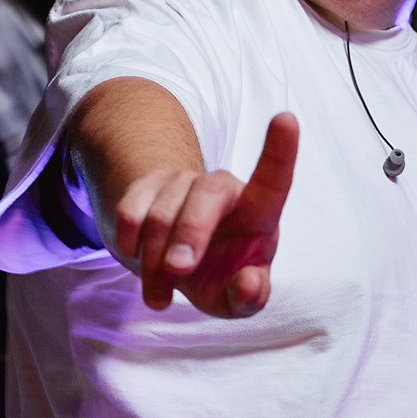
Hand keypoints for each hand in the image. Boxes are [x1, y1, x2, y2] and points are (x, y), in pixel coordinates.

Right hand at [114, 112, 298, 316]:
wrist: (176, 263)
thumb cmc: (221, 276)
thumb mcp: (237, 299)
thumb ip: (250, 297)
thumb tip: (250, 281)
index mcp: (258, 212)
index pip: (274, 179)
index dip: (281, 151)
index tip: (286, 119)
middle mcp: (223, 188)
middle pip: (208, 194)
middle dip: (190, 233)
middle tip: (178, 272)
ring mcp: (183, 181)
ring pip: (162, 214)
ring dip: (154, 263)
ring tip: (158, 297)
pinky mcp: (147, 186)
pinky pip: (130, 210)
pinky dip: (130, 243)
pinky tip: (136, 260)